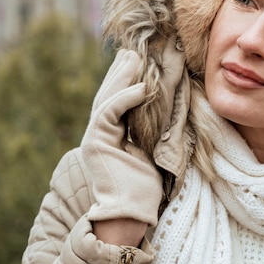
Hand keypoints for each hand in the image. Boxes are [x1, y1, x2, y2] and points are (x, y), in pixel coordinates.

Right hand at [81, 49, 162, 242]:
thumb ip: (151, 130)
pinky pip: (110, 112)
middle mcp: (100, 132)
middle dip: (122, 71)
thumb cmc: (145, 188)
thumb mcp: (152, 151)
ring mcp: (96, 137)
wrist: (130, 213)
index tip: (142, 63)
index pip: (117, 99)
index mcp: (112, 134)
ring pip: (107, 97)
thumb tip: (167, 111)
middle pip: (109, 93)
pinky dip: (125, 97)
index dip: (127, 80)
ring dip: (123, 77)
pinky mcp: (97, 142)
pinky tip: (142, 87)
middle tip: (134, 51)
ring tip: (136, 58)